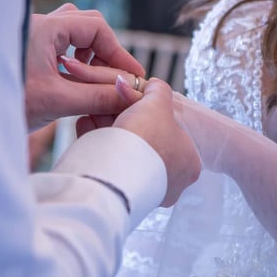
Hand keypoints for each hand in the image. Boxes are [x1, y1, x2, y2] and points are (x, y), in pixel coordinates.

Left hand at [25, 4, 144, 130]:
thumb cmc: (5, 102)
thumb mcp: (56, 101)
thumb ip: (97, 97)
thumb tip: (130, 95)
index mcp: (46, 28)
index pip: (97, 28)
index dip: (119, 51)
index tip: (134, 75)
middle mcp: (40, 25)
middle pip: (88, 25)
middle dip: (106, 50)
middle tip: (116, 76)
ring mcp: (34, 35)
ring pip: (74, 32)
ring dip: (91, 52)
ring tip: (97, 78)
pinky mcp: (30, 49)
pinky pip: (62, 43)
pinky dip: (77, 58)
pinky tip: (76, 78)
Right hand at [78, 77, 200, 206]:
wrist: (115, 172)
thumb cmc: (145, 141)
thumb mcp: (157, 103)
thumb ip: (159, 90)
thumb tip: (154, 85)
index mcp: (189, 162)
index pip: (171, 129)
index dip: (149, 110)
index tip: (132, 100)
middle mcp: (170, 179)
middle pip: (145, 137)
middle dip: (125, 117)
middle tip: (111, 104)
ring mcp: (145, 187)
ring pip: (126, 149)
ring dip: (109, 127)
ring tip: (95, 112)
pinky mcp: (120, 191)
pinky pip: (109, 160)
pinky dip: (98, 141)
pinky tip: (87, 124)